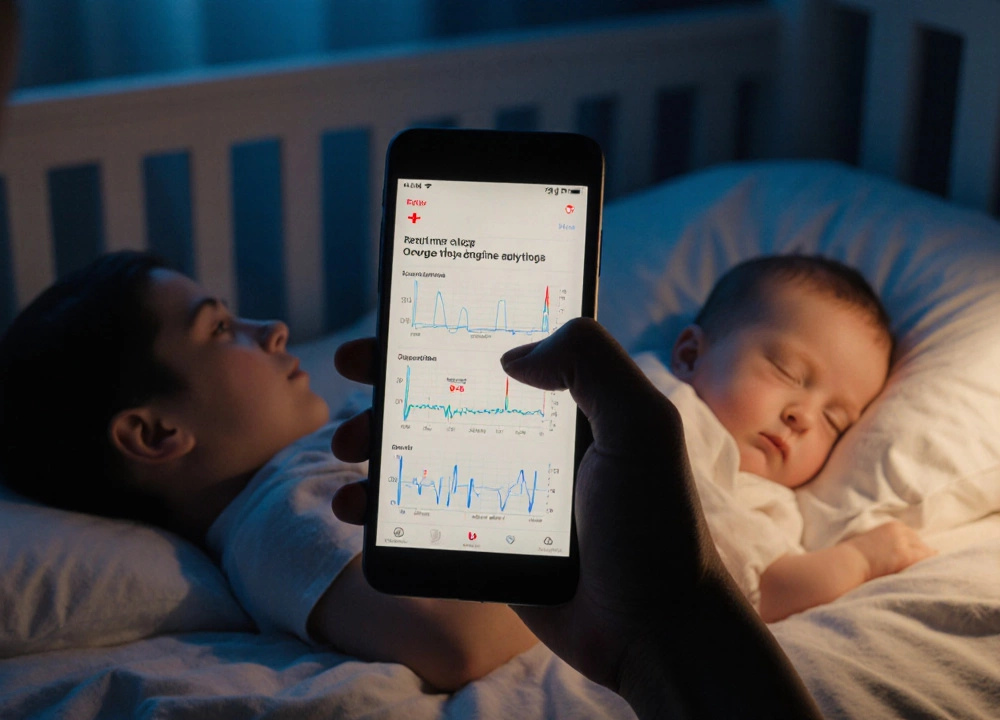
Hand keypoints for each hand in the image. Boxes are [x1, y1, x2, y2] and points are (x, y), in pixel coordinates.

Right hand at [329, 319, 726, 690]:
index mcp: (569, 399)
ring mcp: (500, 487)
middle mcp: (528, 436)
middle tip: (353, 364)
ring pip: (420, 449)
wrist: (653, 631)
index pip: (499, 344)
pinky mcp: (480, 537)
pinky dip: (378, 507)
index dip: (449, 324)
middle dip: (391, 374)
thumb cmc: (655, 526)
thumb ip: (591, 363)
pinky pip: (417, 511)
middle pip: (445, 391)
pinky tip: (354, 506)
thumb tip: (510, 355)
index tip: (402, 311)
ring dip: (374, 440)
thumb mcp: (640, 427)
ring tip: (346, 446)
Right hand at [843, 521, 936, 580]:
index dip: (913, 551)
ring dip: (923, 565)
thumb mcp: (875, 542)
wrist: (846, 564)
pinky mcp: (905, 556)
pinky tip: (921, 578)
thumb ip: (892, 544)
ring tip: (918, 576)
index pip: (914, 538)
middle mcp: (901, 531)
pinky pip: (926, 562)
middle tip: (915, 571)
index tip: (908, 562)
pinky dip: (926, 570)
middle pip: (922, 545)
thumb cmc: (856, 558)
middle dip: (920, 557)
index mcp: (893, 526)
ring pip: (927, 554)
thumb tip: (920, 553)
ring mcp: (904, 544)